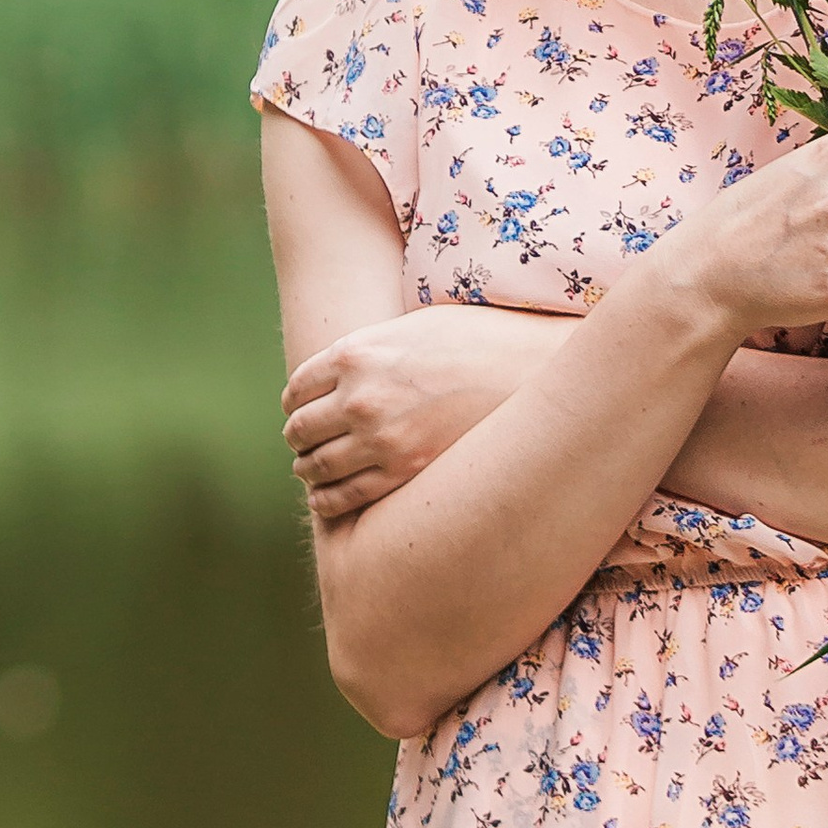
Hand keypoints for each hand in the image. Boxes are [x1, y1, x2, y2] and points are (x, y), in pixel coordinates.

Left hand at [283, 304, 562, 519]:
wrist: (531, 367)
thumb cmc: (478, 339)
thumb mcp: (411, 327)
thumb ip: (368, 352)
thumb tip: (338, 372)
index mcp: (355, 354)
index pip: (298, 388)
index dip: (297, 403)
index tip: (303, 410)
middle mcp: (360, 397)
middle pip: (300, 430)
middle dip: (300, 438)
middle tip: (307, 443)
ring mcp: (381, 439)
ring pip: (315, 467)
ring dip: (309, 470)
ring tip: (314, 471)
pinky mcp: (405, 471)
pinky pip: (343, 497)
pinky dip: (326, 500)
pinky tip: (327, 497)